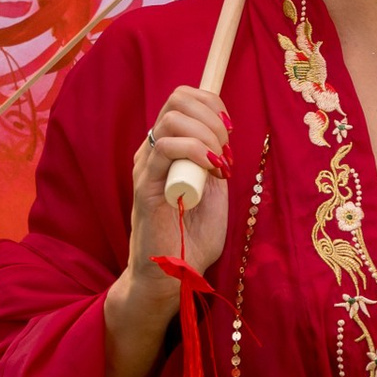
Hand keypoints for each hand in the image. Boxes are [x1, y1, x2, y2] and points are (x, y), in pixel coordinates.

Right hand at [102, 85, 230, 376]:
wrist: (174, 277)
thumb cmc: (192, 239)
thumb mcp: (214, 192)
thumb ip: (215, 163)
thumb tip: (224, 139)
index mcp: (168, 149)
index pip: (182, 100)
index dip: (211, 103)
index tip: (230, 130)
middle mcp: (152, 152)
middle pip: (177, 101)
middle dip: (212, 117)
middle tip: (227, 151)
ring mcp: (147, 167)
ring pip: (171, 120)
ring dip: (206, 135)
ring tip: (221, 164)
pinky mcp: (146, 185)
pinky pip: (165, 148)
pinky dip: (196, 150)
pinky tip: (213, 170)